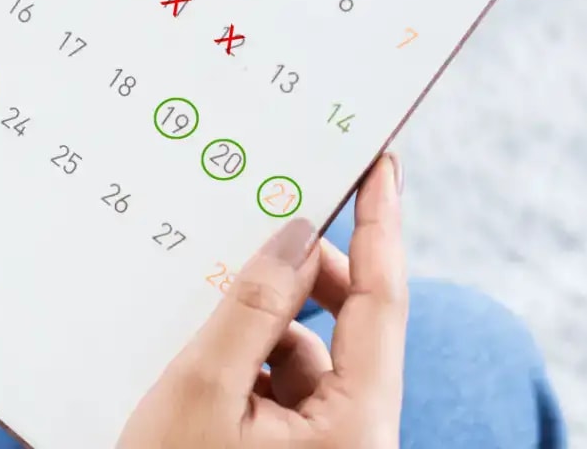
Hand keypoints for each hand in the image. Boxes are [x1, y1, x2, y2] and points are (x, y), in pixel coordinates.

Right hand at [118, 154, 407, 448]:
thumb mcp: (203, 393)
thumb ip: (251, 307)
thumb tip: (294, 235)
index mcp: (357, 426)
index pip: (383, 300)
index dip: (383, 225)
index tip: (382, 165)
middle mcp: (357, 437)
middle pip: (348, 328)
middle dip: (301, 282)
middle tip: (257, 237)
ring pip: (308, 358)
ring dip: (261, 330)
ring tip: (205, 325)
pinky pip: (285, 387)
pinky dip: (249, 364)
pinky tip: (203, 367)